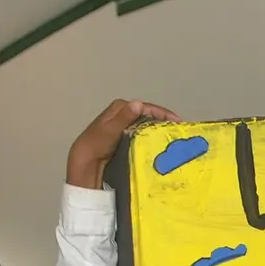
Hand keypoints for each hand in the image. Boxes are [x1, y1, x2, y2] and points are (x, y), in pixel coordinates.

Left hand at [67, 99, 181, 188]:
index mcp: (119, 107)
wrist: (86, 161)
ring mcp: (124, 126)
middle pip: (147, 115)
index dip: (162, 112)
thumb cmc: (96, 144)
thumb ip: (124, 117)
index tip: (177, 121)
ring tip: (172, 138)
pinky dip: (151, 137)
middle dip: (162, 121)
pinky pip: (142, 134)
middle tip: (178, 130)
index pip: (145, 107)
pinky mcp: (125, 137)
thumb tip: (139, 104)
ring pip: (146, 124)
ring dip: (158, 130)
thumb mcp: (110, 129)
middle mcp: (123, 114)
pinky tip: (159, 144)